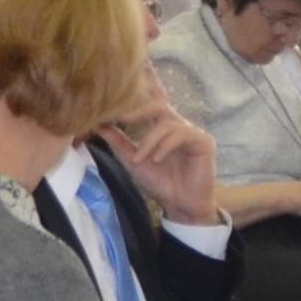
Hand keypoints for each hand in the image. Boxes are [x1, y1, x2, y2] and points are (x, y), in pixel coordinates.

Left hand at [104, 104, 224, 227]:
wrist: (179, 205)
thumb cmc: (159, 182)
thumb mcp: (132, 160)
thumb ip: (117, 141)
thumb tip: (97, 123)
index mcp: (161, 127)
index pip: (151, 104)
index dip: (139, 95)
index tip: (118, 100)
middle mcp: (177, 126)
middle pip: (158, 106)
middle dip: (138, 112)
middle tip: (121, 120)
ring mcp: (192, 132)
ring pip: (166, 124)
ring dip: (148, 141)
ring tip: (139, 159)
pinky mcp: (204, 141)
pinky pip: (181, 135)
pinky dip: (165, 146)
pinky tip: (157, 159)